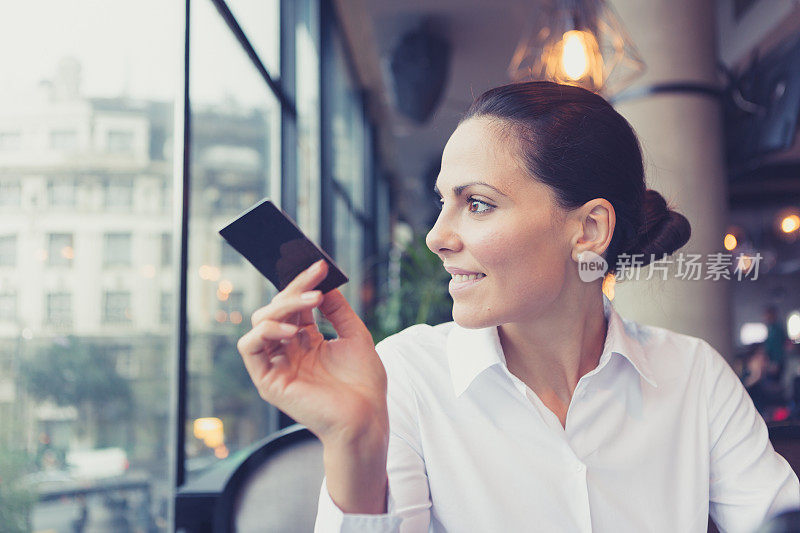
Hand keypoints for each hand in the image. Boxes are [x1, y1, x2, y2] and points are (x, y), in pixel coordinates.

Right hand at [237, 259, 388, 443]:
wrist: (367, 418)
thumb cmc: (364, 384)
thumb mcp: (355, 336)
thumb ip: (338, 311)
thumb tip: (325, 284)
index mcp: (307, 341)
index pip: (296, 305)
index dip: (304, 283)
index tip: (320, 265)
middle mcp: (288, 351)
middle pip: (276, 309)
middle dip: (294, 288)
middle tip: (316, 278)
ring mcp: (277, 365)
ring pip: (260, 322)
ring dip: (282, 305)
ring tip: (311, 300)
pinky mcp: (268, 381)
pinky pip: (249, 348)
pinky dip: (265, 331)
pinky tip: (291, 328)